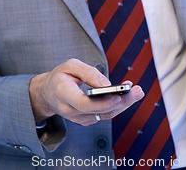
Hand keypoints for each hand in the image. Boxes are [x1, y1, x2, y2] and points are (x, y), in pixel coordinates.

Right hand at [29, 58, 143, 125]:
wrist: (49, 93)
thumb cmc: (61, 76)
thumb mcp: (70, 65)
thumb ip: (88, 72)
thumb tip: (107, 83)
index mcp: (63, 94)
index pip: (83, 103)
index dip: (101, 102)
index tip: (118, 95)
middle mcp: (70, 110)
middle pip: (98, 111)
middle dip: (120, 102)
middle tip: (137, 91)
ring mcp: (77, 118)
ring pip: (104, 115)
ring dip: (122, 104)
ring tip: (137, 92)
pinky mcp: (85, 120)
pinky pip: (103, 115)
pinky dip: (116, 105)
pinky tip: (127, 95)